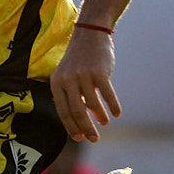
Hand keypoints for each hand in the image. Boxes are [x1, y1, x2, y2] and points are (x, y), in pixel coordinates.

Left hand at [51, 25, 120, 142]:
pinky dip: (112, 106)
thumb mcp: (67, 75)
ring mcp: (83, 75)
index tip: (79, 138)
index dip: (71, 127)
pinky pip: (107, 94)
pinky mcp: (99, 72)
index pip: (63, 111)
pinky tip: (116, 113)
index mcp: (57, 83)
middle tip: (94, 139)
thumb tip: (79, 121)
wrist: (90, 34)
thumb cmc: (79, 59)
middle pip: (77, 111)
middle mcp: (68, 80)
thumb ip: (70, 95)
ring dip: (100, 117)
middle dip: (86, 128)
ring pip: (92, 104)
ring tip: (104, 122)